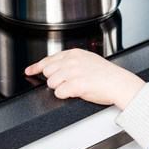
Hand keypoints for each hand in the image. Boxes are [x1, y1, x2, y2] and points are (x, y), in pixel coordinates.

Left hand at [25, 49, 144, 109]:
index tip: (29, 70)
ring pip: (52, 84)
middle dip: (55, 80)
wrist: (119, 83)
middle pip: (48, 72)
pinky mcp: (75, 85)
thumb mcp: (88, 60)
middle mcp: (71, 61)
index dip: (36, 66)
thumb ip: (72, 61)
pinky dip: (66, 95)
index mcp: (74, 53)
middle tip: (68, 82)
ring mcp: (72, 72)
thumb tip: (58, 67)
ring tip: (75, 87)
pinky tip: (76, 92)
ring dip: (61, 88)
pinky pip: (59, 93)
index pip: (49, 59)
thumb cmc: (107, 75)